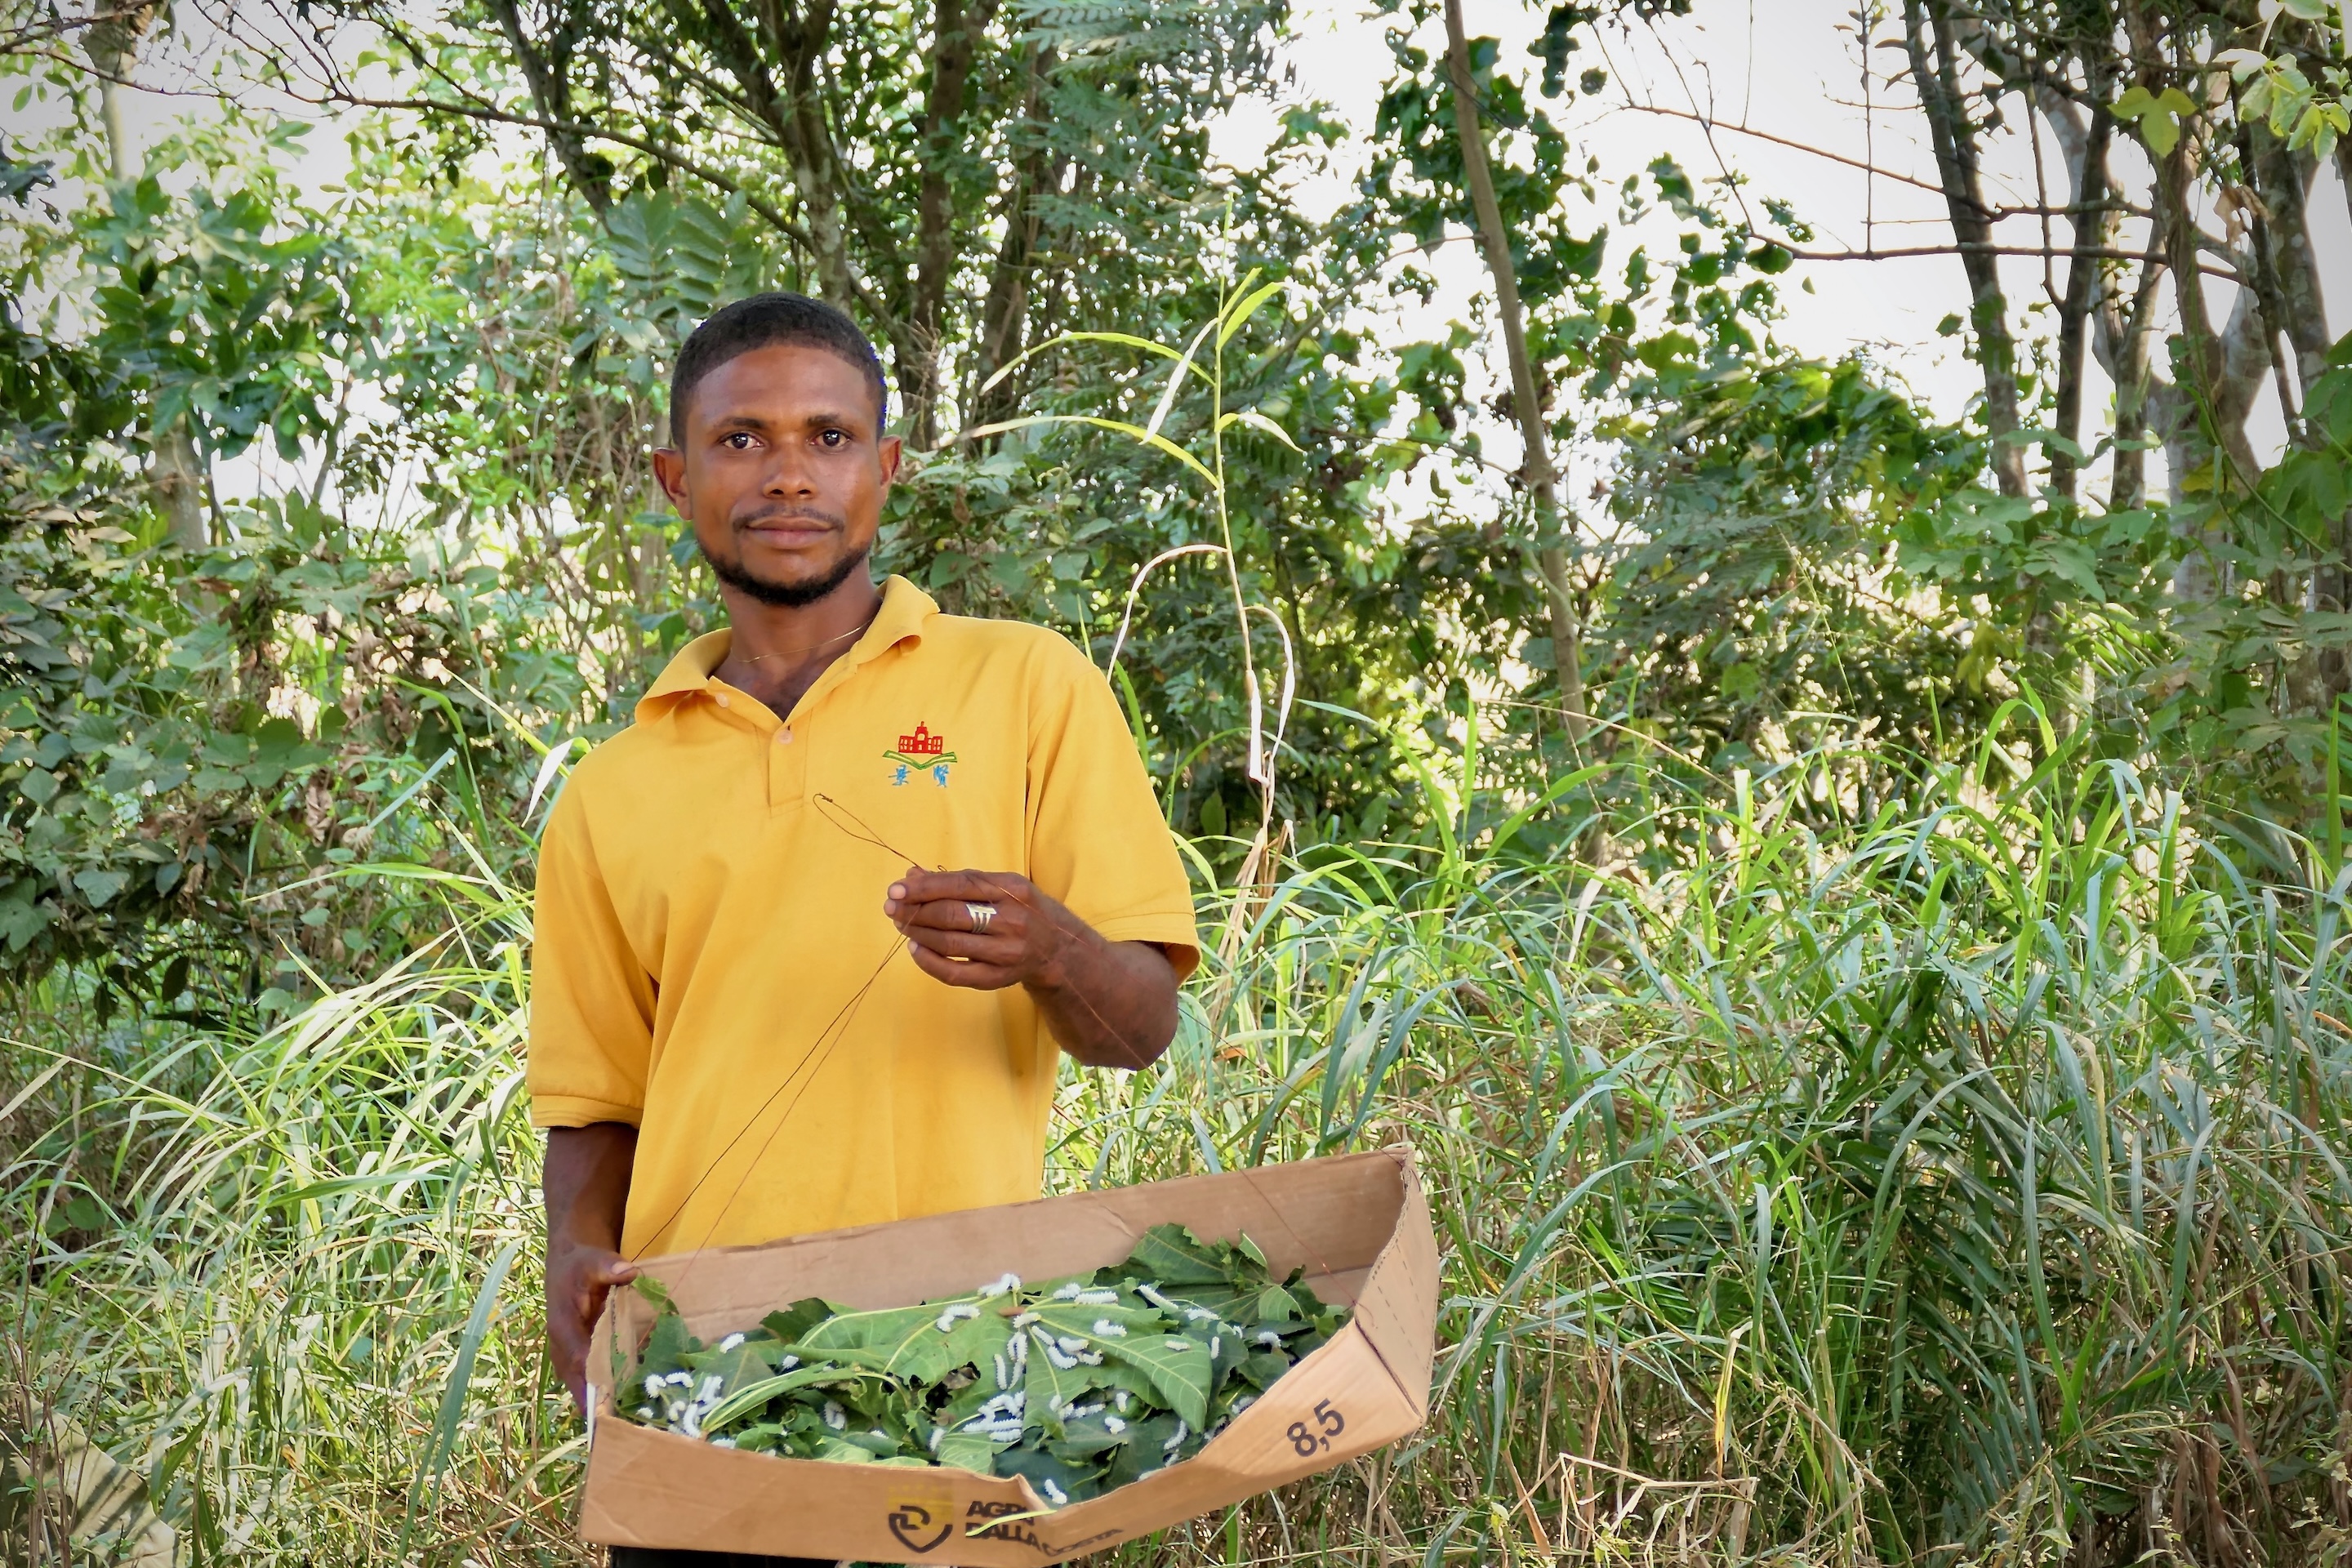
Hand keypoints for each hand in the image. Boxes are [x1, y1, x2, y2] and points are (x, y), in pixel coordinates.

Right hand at [547, 1233, 636, 1415]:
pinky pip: (592, 1382)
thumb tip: (629, 1271)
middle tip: (622, 1429)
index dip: (594, 1379)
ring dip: (602, 1407)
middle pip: (580, 1383)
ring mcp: (570, 1358)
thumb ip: (608, 1265)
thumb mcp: (591, 1260)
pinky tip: (628, 1409)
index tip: (610, 1400)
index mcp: (562, 1327)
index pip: (578, 1358)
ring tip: (626, 1428)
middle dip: (598, 1406)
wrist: (567, 1268)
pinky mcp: (581, 1360)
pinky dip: (606, 1395)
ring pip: (584, 1388)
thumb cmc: (578, 1266)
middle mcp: (562, 1349)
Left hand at [883, 867, 1073, 991]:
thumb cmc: (1020, 909)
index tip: (896, 889)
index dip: (924, 888)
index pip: (961, 885)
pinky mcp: (998, 978)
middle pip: (952, 915)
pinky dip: (929, 962)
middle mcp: (1013, 920)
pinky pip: (955, 973)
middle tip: (892, 909)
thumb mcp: (999, 886)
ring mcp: (1006, 952)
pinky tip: (915, 949)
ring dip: (918, 934)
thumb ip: (957, 880)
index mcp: (1013, 890)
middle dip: (915, 911)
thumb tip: (911, 876)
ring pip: (950, 943)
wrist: (1057, 949)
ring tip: (901, 925)